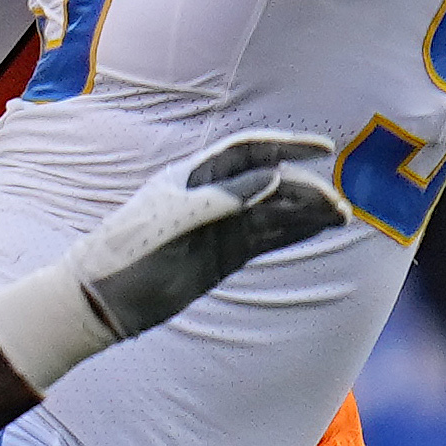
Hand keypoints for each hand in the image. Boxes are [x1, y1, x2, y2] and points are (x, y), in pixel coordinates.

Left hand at [0, 132, 342, 389]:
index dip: (287, 145)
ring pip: (276, 212)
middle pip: (270, 183)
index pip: (249, 152)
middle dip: (306, 190)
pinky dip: (296, 232)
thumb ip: (223, 198)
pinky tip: (320, 229)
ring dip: (309, 212)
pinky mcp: (227, 256)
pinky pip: (269, 238)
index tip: (324, 149)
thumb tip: (274, 177)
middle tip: (337, 206)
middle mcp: (212, 197)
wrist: (104, 301)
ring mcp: (222, 227)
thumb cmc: (127, 252)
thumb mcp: (173, 220)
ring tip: (342, 216)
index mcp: (193, 176)